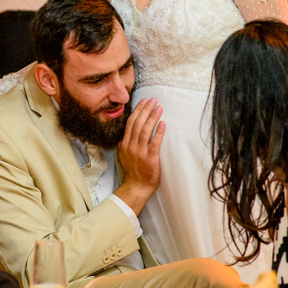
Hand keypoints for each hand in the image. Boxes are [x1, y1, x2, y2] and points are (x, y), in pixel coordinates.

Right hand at [115, 98, 164, 212]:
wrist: (137, 186)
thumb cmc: (133, 171)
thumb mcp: (124, 155)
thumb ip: (125, 144)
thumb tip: (127, 134)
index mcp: (124, 144)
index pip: (131, 123)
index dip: (138, 110)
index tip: (144, 101)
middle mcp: (131, 146)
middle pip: (138, 123)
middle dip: (146, 110)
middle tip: (153, 100)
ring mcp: (140, 152)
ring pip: (145, 130)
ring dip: (152, 117)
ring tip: (159, 108)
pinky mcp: (150, 158)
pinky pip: (154, 142)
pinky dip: (158, 132)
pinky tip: (163, 123)